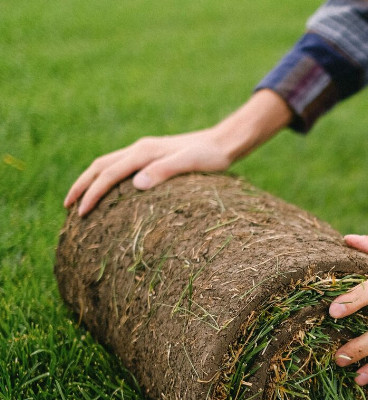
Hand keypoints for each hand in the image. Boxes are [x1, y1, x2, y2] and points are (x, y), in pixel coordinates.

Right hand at [64, 128, 233, 214]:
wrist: (224, 142)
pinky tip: (109, 192)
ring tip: (80, 201)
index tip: (81, 213)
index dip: (93, 193)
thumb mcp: (191, 164)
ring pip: (108, 164)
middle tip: (68, 208)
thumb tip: (137, 184)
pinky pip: (121, 166)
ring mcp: (145, 151)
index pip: (109, 174)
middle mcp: (140, 149)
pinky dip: (107, 178)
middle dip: (81, 186)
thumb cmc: (211, 156)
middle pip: (100, 166)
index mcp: (144, 152)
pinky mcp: (152, 156)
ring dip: (91, 181)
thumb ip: (165, 171)